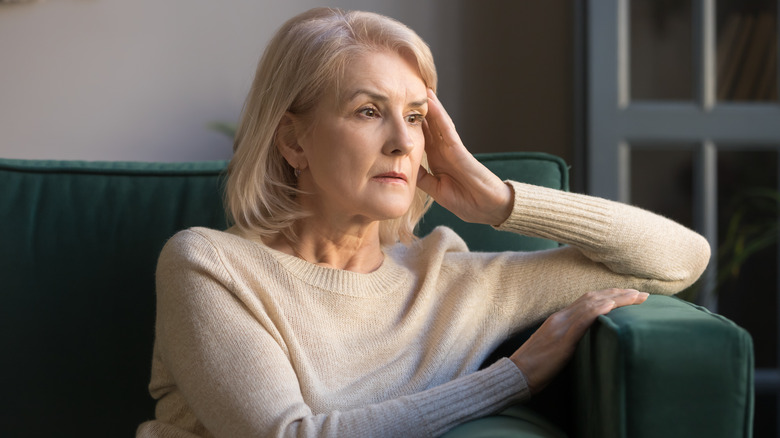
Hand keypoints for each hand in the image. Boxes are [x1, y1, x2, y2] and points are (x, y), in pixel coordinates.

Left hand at [416, 90, 512, 225]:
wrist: (488, 209)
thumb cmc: (467, 202)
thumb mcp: (437, 190)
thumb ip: (423, 178)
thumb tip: (405, 168)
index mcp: (438, 161)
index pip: (422, 138)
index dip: (410, 125)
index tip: (396, 113)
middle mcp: (444, 151)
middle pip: (429, 126)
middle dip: (418, 111)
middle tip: (404, 92)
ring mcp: (452, 149)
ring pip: (437, 123)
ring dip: (429, 106)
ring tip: (418, 88)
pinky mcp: (460, 151)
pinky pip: (447, 130)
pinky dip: (439, 115)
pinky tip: (431, 102)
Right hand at [509, 288, 648, 394]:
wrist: (515, 375)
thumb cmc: (534, 367)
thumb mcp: (556, 348)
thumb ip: (571, 339)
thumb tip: (589, 340)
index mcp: (559, 319)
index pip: (589, 300)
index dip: (611, 295)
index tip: (630, 295)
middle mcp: (561, 318)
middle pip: (593, 297)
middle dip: (619, 294)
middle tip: (642, 294)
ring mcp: (560, 327)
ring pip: (591, 304)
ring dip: (616, 298)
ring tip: (636, 297)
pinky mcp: (561, 340)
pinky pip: (581, 321)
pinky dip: (597, 310)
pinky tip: (612, 305)